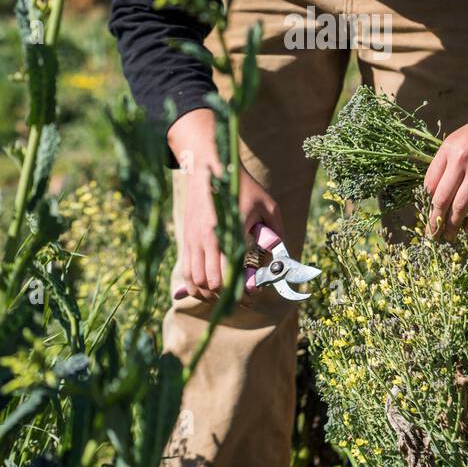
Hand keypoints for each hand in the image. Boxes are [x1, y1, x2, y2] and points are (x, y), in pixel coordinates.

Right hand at [168, 108, 285, 300]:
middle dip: (228, 297)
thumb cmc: (240, 185)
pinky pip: (186, 273)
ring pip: (196, 283)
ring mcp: (194, 241)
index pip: (231, 274)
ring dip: (209, 295)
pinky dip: (195, 287)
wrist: (208, 167)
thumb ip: (276, 230)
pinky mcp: (186, 240)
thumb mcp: (267, 204)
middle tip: (242, 299)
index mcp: (230, 232)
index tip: (254, 296)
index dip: (242, 292)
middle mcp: (208, 239)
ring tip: (224, 296)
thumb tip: (281, 254)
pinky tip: (207, 289)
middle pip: (212, 285)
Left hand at [423, 73, 467, 240]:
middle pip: (440, 198)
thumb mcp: (466, 137)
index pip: (429, 183)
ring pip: (459, 206)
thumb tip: (442, 190)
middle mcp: (459, 158)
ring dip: (453, 225)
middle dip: (434, 221)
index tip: (427, 216)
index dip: (426, 203)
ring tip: (449, 237)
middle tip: (432, 236)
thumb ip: (453, 160)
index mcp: (448, 147)